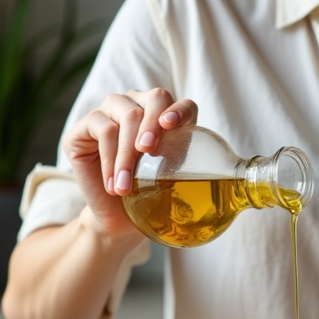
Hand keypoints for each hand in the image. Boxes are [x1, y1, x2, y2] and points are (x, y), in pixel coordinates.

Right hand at [63, 88, 197, 236]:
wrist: (119, 220)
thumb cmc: (150, 198)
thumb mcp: (175, 181)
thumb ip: (197, 167)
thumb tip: (237, 179)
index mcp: (165, 116)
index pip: (181, 104)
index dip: (179, 110)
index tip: (172, 124)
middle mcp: (138, 107)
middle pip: (153, 99)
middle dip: (152, 124)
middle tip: (147, 151)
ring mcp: (108, 114)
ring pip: (126, 115)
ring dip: (127, 153)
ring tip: (125, 186)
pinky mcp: (82, 128)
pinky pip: (101, 128)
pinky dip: (109, 158)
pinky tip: (113, 183)